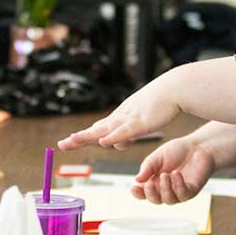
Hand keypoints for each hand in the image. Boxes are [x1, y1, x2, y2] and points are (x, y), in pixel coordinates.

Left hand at [58, 78, 179, 150]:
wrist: (173, 89)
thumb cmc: (158, 105)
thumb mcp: (139, 124)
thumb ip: (127, 135)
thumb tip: (116, 146)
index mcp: (119, 118)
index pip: (97, 129)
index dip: (82, 137)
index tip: (67, 142)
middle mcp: (120, 117)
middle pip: (96, 129)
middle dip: (79, 138)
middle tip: (62, 144)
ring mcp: (129, 118)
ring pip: (105, 129)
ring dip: (89, 135)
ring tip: (73, 140)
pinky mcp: (141, 121)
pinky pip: (125, 130)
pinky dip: (114, 136)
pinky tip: (103, 141)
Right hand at [129, 136, 215, 204]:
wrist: (198, 146)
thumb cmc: (178, 150)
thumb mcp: (158, 156)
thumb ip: (147, 168)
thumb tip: (137, 180)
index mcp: (154, 181)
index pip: (143, 193)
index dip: (138, 193)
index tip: (134, 187)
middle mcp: (165, 189)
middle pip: (155, 200)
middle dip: (151, 193)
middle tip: (150, 183)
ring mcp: (178, 192)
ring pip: (168, 200)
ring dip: (165, 188)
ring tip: (166, 175)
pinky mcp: (191, 191)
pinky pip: (183, 195)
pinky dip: (178, 185)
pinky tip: (176, 174)